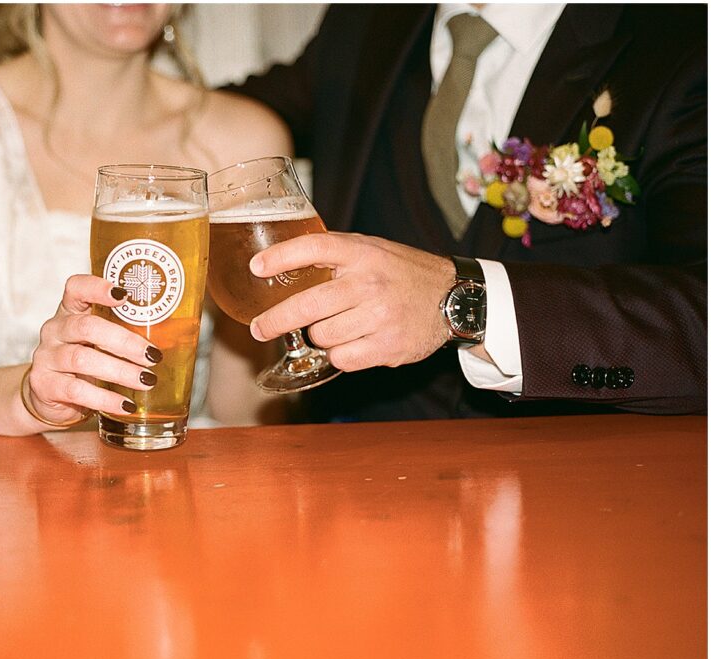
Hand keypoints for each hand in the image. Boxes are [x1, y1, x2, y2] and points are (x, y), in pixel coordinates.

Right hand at [25, 275, 160, 424]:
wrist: (51, 396)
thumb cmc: (84, 363)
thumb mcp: (99, 342)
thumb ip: (123, 333)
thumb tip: (175, 336)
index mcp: (70, 311)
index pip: (77, 288)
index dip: (98, 288)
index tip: (124, 295)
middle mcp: (55, 329)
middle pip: (87, 327)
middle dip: (124, 341)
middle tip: (153, 355)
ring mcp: (47, 357)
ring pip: (82, 359)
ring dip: (120, 371)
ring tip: (146, 380)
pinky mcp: (44, 384)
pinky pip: (77, 390)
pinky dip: (106, 398)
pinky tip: (126, 404)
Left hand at [248, 233, 453, 370]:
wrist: (455, 297)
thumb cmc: (401, 273)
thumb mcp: (370, 250)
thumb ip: (333, 255)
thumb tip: (278, 263)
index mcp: (361, 253)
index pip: (315, 247)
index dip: (281, 257)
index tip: (256, 268)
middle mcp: (369, 283)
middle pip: (307, 306)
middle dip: (274, 321)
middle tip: (259, 329)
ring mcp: (379, 316)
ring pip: (321, 336)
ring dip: (320, 335)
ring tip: (339, 325)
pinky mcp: (387, 346)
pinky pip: (341, 357)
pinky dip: (340, 353)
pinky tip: (354, 341)